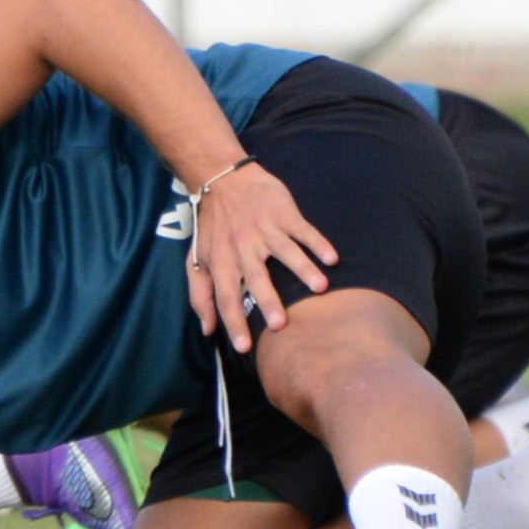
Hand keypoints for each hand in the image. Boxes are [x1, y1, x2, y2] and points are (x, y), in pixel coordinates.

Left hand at [186, 162, 335, 351]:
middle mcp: (243, 247)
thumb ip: (200, 295)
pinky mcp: (283, 214)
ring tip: (319, 289)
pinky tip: (332, 258)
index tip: (244, 347)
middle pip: (255, 278)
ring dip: (302, 270)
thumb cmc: (212, 228)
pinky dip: (317, 243)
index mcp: (221, 261)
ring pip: (285, 252)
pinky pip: (302, 230)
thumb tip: (207, 330)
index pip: (225, 297)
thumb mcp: (196, 260)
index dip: (232, 322)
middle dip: (267, 300)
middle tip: (280, 324)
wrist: (223, 181)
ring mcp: (264, 230)